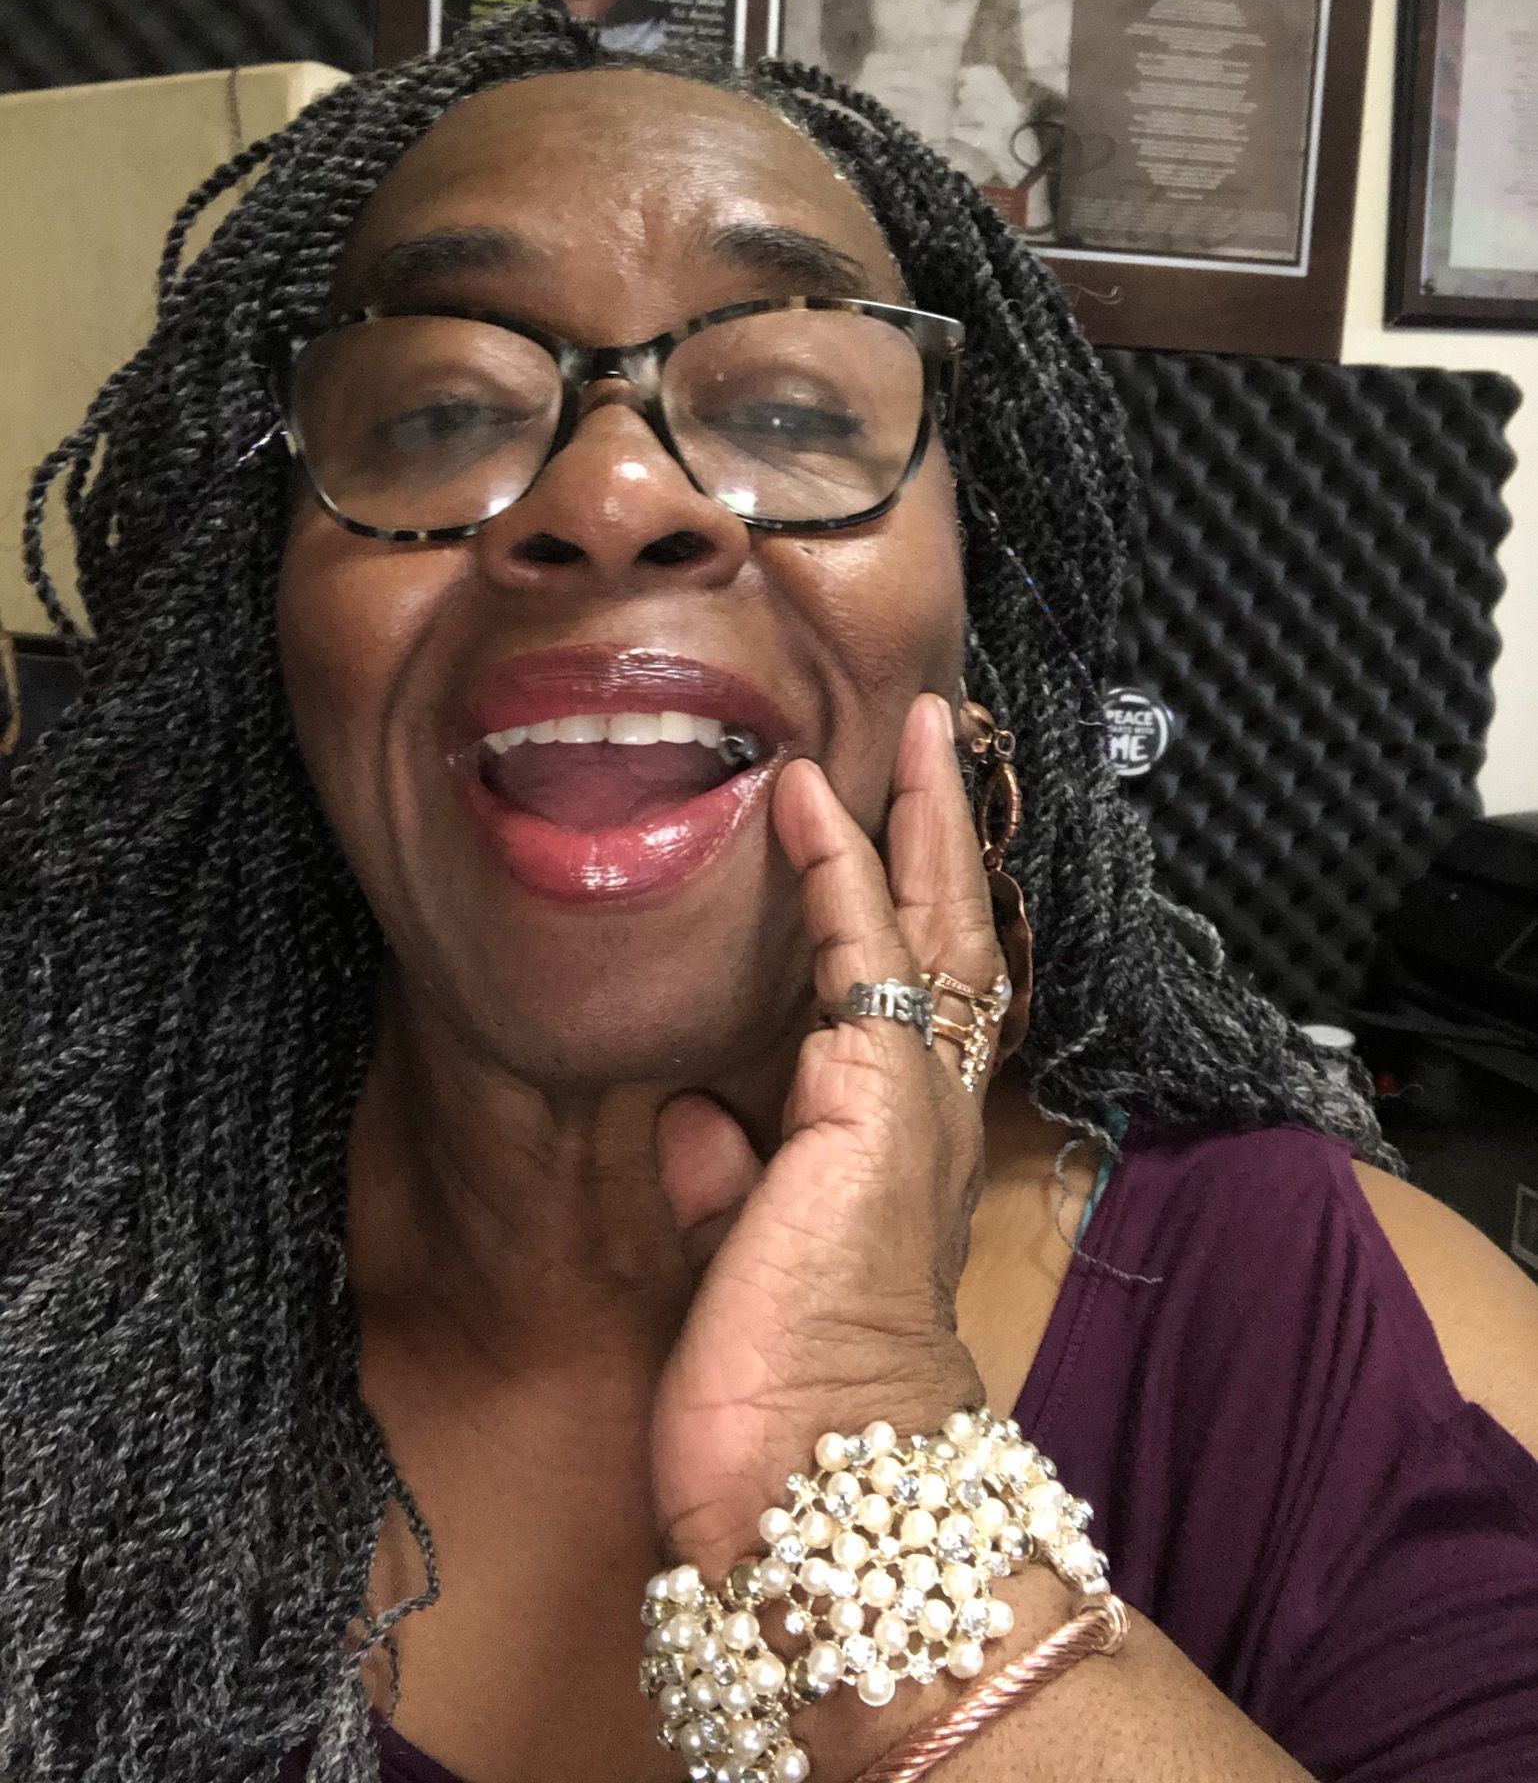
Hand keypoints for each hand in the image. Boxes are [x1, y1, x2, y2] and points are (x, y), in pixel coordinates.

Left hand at [650, 693, 1005, 1578]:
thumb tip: (692, 1116)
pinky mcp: (868, 1100)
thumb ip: (730, 1178)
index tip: (895, 821)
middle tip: (943, 735)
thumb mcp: (746, 1259)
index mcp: (903, 1146)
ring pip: (936, 925)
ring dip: (921, 819)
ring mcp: (911, 1101)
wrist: (806, 1473)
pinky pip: (858, 954)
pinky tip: (809, 797)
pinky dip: (836, 866)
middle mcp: (928, 1111)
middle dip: (949, 832)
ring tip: (919, 730)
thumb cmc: (781, 1388)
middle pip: (959, 937)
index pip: (924, 994)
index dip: (915, 902)